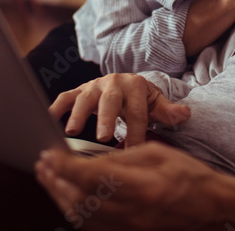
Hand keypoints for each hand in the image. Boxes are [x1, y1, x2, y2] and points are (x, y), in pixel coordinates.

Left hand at [35, 142, 234, 230]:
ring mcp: (130, 228)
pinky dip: (75, 213)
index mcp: (142, 187)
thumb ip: (122, 158)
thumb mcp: (157, 153)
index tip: (48, 154)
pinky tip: (67, 199)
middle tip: (41, 164)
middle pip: (81, 200)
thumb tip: (88, 160)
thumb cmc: (189, 176)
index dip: (65, 166)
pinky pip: (93, 227)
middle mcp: (133, 213)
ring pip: (83, 218)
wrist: (213, 208)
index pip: (92, 177)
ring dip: (60, 197)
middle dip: (56, 182)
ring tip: (48, 179)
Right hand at [49, 74, 190, 145]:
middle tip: (103, 136)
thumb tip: (185, 114)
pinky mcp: (79, 91)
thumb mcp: (156, 103)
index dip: (136, 131)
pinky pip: (66, 97)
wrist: (125, 85)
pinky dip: (57, 107)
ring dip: (78, 113)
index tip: (134, 151)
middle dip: (106, 117)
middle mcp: (113, 83)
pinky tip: (48, 120)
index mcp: (135, 86)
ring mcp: (94, 86)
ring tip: (72, 131)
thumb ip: (168, 111)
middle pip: (109, 100)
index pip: (136, 111)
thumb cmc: (141, 100)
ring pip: (84, 97)